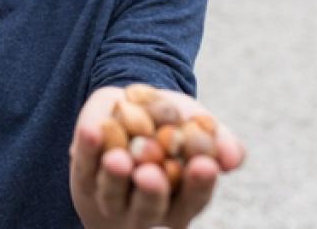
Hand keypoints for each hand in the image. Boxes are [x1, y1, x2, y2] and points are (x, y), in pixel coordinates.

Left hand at [69, 87, 244, 228]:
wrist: (128, 107)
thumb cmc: (171, 123)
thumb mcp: (195, 123)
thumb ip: (217, 139)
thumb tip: (232, 159)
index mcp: (181, 200)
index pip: (193, 199)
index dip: (198, 185)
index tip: (204, 165)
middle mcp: (146, 209)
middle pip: (149, 208)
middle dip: (151, 192)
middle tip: (151, 174)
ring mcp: (112, 199)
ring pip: (112, 195)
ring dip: (114, 178)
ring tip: (117, 157)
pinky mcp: (84, 178)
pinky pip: (84, 166)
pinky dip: (87, 149)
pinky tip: (92, 130)